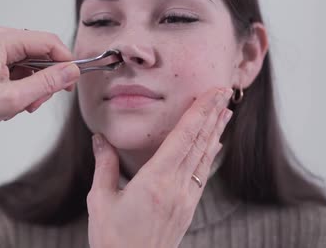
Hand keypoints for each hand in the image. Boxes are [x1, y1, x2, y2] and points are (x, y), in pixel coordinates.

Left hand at [0, 26, 80, 136]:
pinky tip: (14, 103)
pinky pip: (18, 68)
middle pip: (40, 52)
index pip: (48, 41)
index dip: (65, 61)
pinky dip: (23, 86)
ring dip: (34, 85)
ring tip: (23, 106)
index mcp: (1, 39)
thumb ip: (48, 82)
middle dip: (46, 78)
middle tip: (39, 102)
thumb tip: (72, 71)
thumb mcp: (14, 97)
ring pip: (31, 62)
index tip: (72, 82)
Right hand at [87, 88, 232, 247]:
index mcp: (155, 182)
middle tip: (224, 91)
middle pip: (199, 143)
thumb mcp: (101, 200)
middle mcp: (176, 188)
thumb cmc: (113, 241)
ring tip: (225, 112)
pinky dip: (209, 155)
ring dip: (215, 132)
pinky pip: (202, 174)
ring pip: (204, 158)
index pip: (183, 138)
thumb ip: (104, 165)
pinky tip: (213, 146)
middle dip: (213, 114)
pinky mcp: (186, 209)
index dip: (199, 112)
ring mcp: (185, 200)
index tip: (211, 93)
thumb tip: (100, 138)